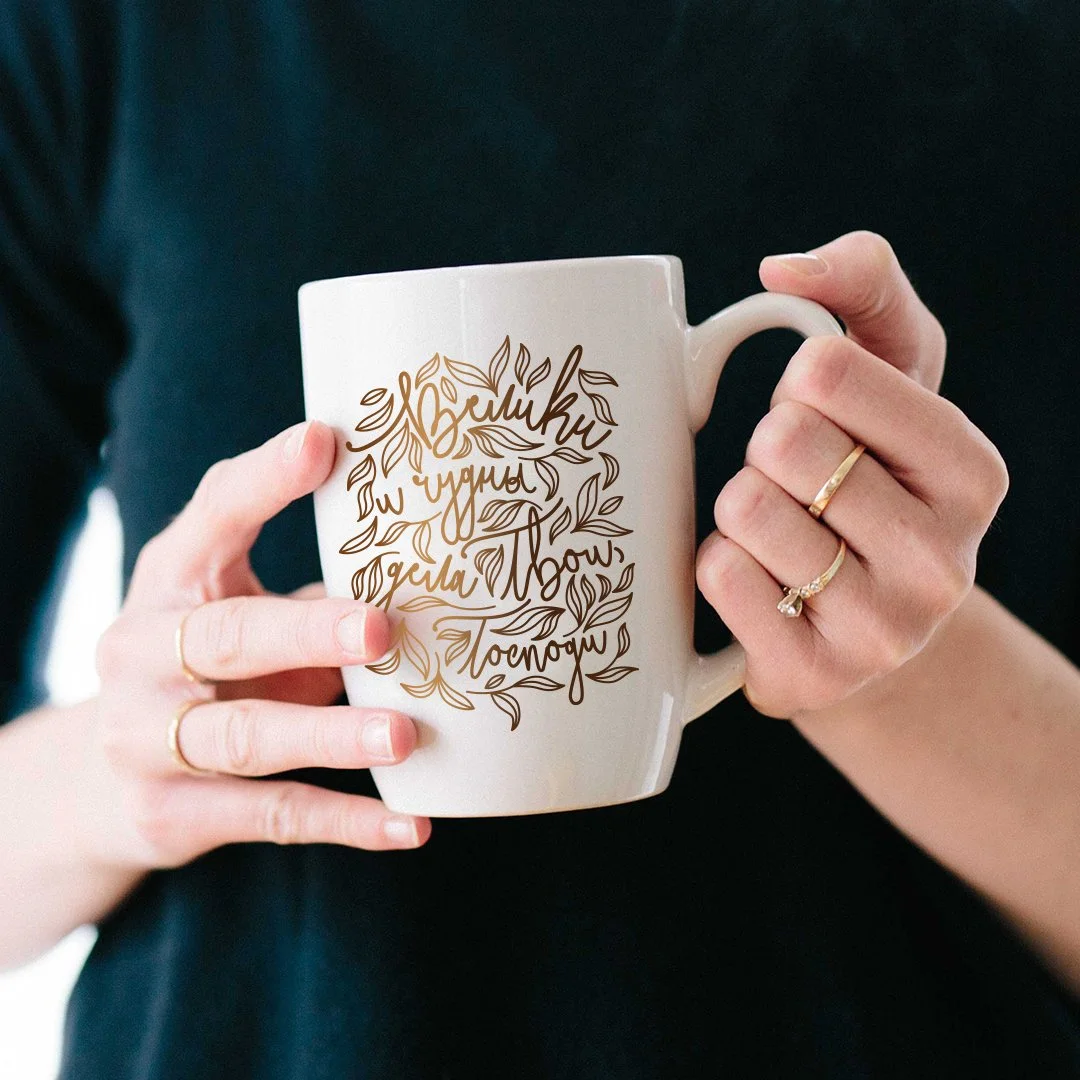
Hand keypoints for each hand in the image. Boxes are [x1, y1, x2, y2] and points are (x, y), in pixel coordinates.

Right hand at [89, 420, 431, 868]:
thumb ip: (312, 584)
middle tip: (382, 627)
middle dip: (305, 631)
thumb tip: (439, 553)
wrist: (106, 779)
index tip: (325, 442)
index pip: (211, 516)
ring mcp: (146, 738)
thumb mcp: (236, 605)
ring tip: (406, 736)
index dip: (265, 480)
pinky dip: (344, 822)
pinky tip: (409, 825)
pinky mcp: (171, 813)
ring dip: (329, 735)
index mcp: (170, 580)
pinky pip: (268, 816)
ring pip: (244, 737)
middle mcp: (143, 652)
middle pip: (225, 637)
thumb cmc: (206, 666)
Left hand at [696, 231, 1008, 717]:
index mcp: (971, 471)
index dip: (798, 385)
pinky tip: (760, 583)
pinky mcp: (814, 676)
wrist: (862, 627)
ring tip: (780, 535)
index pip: (826, 372)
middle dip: (766, 450)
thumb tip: (782, 268)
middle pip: (781, 441)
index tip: (821, 419)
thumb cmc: (870, 480)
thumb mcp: (892, 374)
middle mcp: (944, 559)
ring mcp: (883, 630)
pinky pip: (719, 576)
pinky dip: (716, 564)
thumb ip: (862, 286)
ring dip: (739, 509)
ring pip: (744, 509)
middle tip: (795, 484)